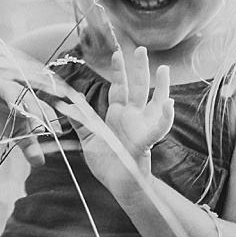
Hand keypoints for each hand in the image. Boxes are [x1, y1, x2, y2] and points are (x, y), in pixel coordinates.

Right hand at [0, 70, 64, 164]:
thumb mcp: (13, 130)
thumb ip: (28, 145)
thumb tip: (41, 163)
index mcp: (28, 103)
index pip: (43, 109)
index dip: (51, 120)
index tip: (59, 134)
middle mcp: (17, 92)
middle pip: (29, 100)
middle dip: (35, 112)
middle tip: (40, 128)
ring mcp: (0, 87)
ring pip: (10, 91)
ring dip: (14, 100)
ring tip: (18, 112)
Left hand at [79, 46, 173, 184]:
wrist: (120, 186)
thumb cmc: (108, 163)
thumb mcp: (88, 140)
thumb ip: (79, 121)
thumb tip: (66, 104)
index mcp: (118, 115)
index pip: (119, 87)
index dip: (118, 71)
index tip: (118, 53)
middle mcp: (132, 117)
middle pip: (138, 88)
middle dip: (139, 69)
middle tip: (141, 49)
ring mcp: (141, 128)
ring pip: (154, 102)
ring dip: (160, 86)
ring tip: (164, 70)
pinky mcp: (146, 142)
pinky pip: (158, 127)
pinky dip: (165, 116)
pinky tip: (169, 103)